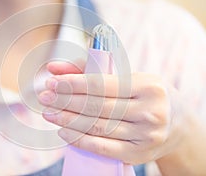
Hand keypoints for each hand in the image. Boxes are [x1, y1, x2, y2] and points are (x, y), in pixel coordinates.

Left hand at [38, 61, 185, 164]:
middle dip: (66, 101)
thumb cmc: (148, 95)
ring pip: (97, 127)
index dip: (74, 84)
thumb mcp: (129, 78)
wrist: (178, 124)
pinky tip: (63, 132)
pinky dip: (80, 140)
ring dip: (68, 120)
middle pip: (97, 106)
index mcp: (148, 86)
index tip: (52, 82)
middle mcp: (150, 111)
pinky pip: (103, 148)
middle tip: (44, 97)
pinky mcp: (138, 154)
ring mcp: (145, 136)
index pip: (103, 85)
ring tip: (49, 113)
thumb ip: (91, 70)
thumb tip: (55, 68)